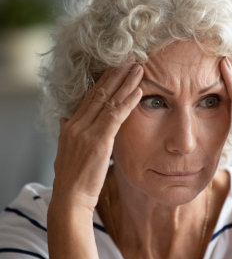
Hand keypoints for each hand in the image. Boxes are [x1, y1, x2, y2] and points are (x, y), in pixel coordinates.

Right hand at [51, 64, 142, 212]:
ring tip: (139, 69)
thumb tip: (66, 119)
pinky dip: (128, 102)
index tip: (117, 68)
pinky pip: (115, 116)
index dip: (104, 81)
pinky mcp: (98, 142)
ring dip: (125, 83)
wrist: (70, 198)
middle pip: (98, 93)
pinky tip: (139, 92)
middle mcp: (76, 124)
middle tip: (131, 60)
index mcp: (70, 125)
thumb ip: (68, 133)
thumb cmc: (73, 178)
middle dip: (116, 75)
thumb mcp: (66, 151)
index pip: (89, 97)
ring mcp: (86, 132)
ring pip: (107, 101)